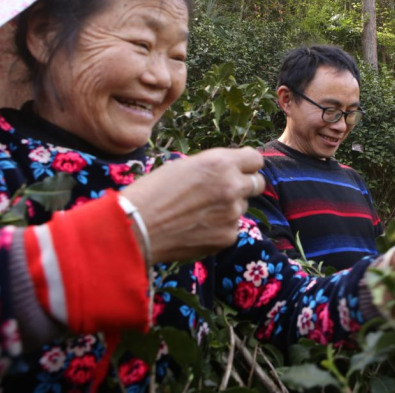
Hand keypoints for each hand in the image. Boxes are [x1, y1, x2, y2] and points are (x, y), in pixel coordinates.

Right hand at [121, 147, 263, 263]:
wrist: (137, 228)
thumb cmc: (153, 192)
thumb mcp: (185, 166)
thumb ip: (214, 168)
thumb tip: (231, 172)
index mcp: (221, 163)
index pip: (255, 159)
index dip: (247, 165)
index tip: (240, 169)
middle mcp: (232, 186)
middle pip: (257, 183)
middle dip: (244, 185)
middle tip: (224, 191)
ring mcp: (233, 213)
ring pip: (241, 207)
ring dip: (228, 208)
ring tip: (198, 213)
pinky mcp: (228, 236)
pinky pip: (231, 228)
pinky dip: (219, 228)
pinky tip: (195, 229)